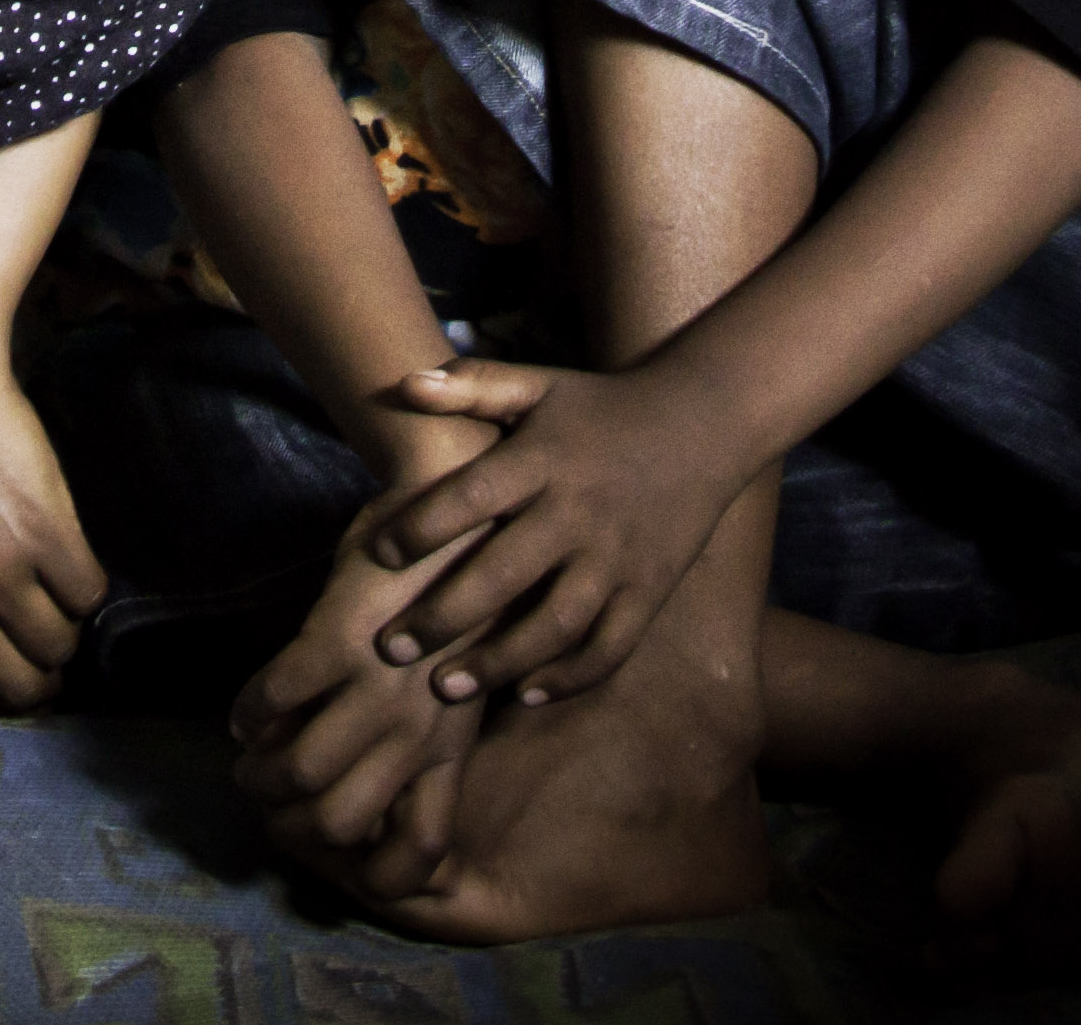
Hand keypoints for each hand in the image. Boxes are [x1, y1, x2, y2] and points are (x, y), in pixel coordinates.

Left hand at [0, 303, 107, 713]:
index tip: (13, 672)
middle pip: (19, 688)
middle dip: (42, 675)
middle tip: (50, 646)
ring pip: (59, 644)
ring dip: (66, 627)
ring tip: (58, 595)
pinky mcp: (42, 535)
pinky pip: (88, 592)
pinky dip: (87, 581)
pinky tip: (70, 554)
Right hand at [227, 499, 498, 848]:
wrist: (464, 505)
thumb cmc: (458, 594)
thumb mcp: (459, 683)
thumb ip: (425, 736)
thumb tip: (369, 782)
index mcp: (450, 748)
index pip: (420, 852)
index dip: (369, 872)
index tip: (339, 846)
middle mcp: (418, 731)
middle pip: (339, 823)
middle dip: (289, 825)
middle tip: (271, 800)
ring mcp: (379, 688)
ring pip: (300, 771)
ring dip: (258, 774)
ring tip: (248, 762)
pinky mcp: (338, 640)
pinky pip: (272, 700)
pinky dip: (248, 713)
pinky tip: (248, 708)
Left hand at [358, 357, 754, 705]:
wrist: (704, 422)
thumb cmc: (599, 406)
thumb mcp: (539, 386)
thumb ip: (472, 386)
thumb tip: (403, 383)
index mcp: (544, 461)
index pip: (472, 497)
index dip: (421, 528)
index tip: (376, 556)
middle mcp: (580, 513)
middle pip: (504, 574)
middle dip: (443, 617)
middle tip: (387, 650)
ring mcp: (619, 558)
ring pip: (555, 625)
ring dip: (498, 662)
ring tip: (444, 688)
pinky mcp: (649, 591)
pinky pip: (610, 647)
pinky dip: (569, 678)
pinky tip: (525, 696)